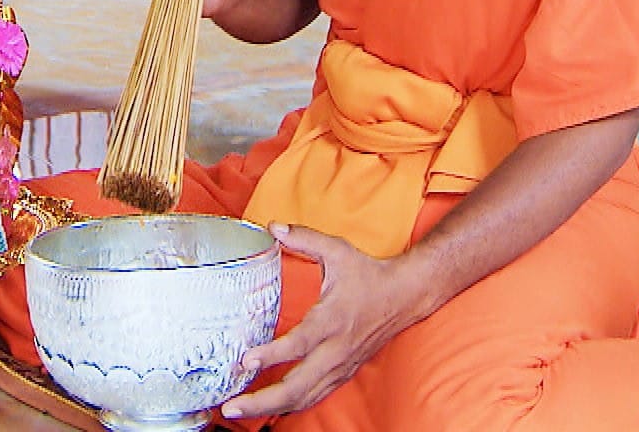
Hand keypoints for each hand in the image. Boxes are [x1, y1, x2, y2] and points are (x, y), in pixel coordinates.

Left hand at [221, 224, 437, 420]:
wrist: (406, 296)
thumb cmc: (369, 274)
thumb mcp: (338, 251)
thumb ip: (304, 238)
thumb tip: (273, 227)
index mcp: (332, 320)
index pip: (299, 344)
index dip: (272, 355)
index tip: (246, 361)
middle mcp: (336, 350)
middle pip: (298, 386)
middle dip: (263, 400)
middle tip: (232, 407)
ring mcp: (341, 366)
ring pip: (305, 397)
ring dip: (272, 408)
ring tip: (241, 411)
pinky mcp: (344, 372)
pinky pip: (316, 396)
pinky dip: (292, 405)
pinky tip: (270, 409)